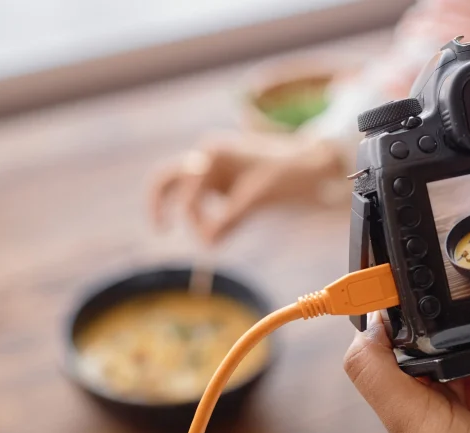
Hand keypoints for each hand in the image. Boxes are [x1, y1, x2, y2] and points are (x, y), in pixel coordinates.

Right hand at [149, 132, 341, 244]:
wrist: (309, 166)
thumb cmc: (285, 174)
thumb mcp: (257, 198)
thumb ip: (230, 218)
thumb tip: (208, 242)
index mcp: (213, 153)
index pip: (188, 189)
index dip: (195, 218)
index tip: (209, 241)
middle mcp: (207, 157)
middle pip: (167, 178)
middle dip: (159, 203)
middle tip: (161, 230)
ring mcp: (212, 170)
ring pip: (184, 193)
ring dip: (193, 216)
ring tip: (214, 236)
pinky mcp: (220, 184)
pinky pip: (203, 202)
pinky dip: (206, 217)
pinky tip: (224, 228)